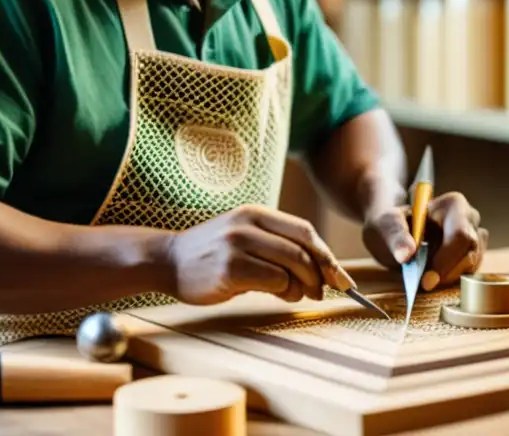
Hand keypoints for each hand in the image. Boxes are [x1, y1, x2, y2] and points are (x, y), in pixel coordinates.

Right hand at [165, 204, 354, 304]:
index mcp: (256, 213)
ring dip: (303, 285)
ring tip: (298, 294)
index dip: (327, 255)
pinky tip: (279, 294)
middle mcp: (248, 223)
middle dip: (320, 274)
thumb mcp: (244, 239)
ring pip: (291, 265)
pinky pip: (274, 280)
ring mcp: (238, 243)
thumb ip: (277, 248)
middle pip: (302, 249)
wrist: (167, 261)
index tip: (341, 277)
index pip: (304, 231)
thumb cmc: (211, 255)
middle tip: (322, 291)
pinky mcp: (230, 267)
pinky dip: (285, 291)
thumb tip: (319, 273)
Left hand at [362, 192, 488, 291]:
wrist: (393, 234)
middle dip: (447, 273)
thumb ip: (396, 236)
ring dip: (449, 278)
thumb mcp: (387, 224)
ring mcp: (475, 238)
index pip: (460, 234)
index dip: (446, 259)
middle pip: (470, 252)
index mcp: (454, 204)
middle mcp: (469, 220)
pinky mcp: (472, 256)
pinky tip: (433, 277)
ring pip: (472, 265)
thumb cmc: (392, 224)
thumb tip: (406, 255)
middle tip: (424, 284)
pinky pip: (469, 273)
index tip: (426, 279)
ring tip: (425, 277)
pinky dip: (451, 280)